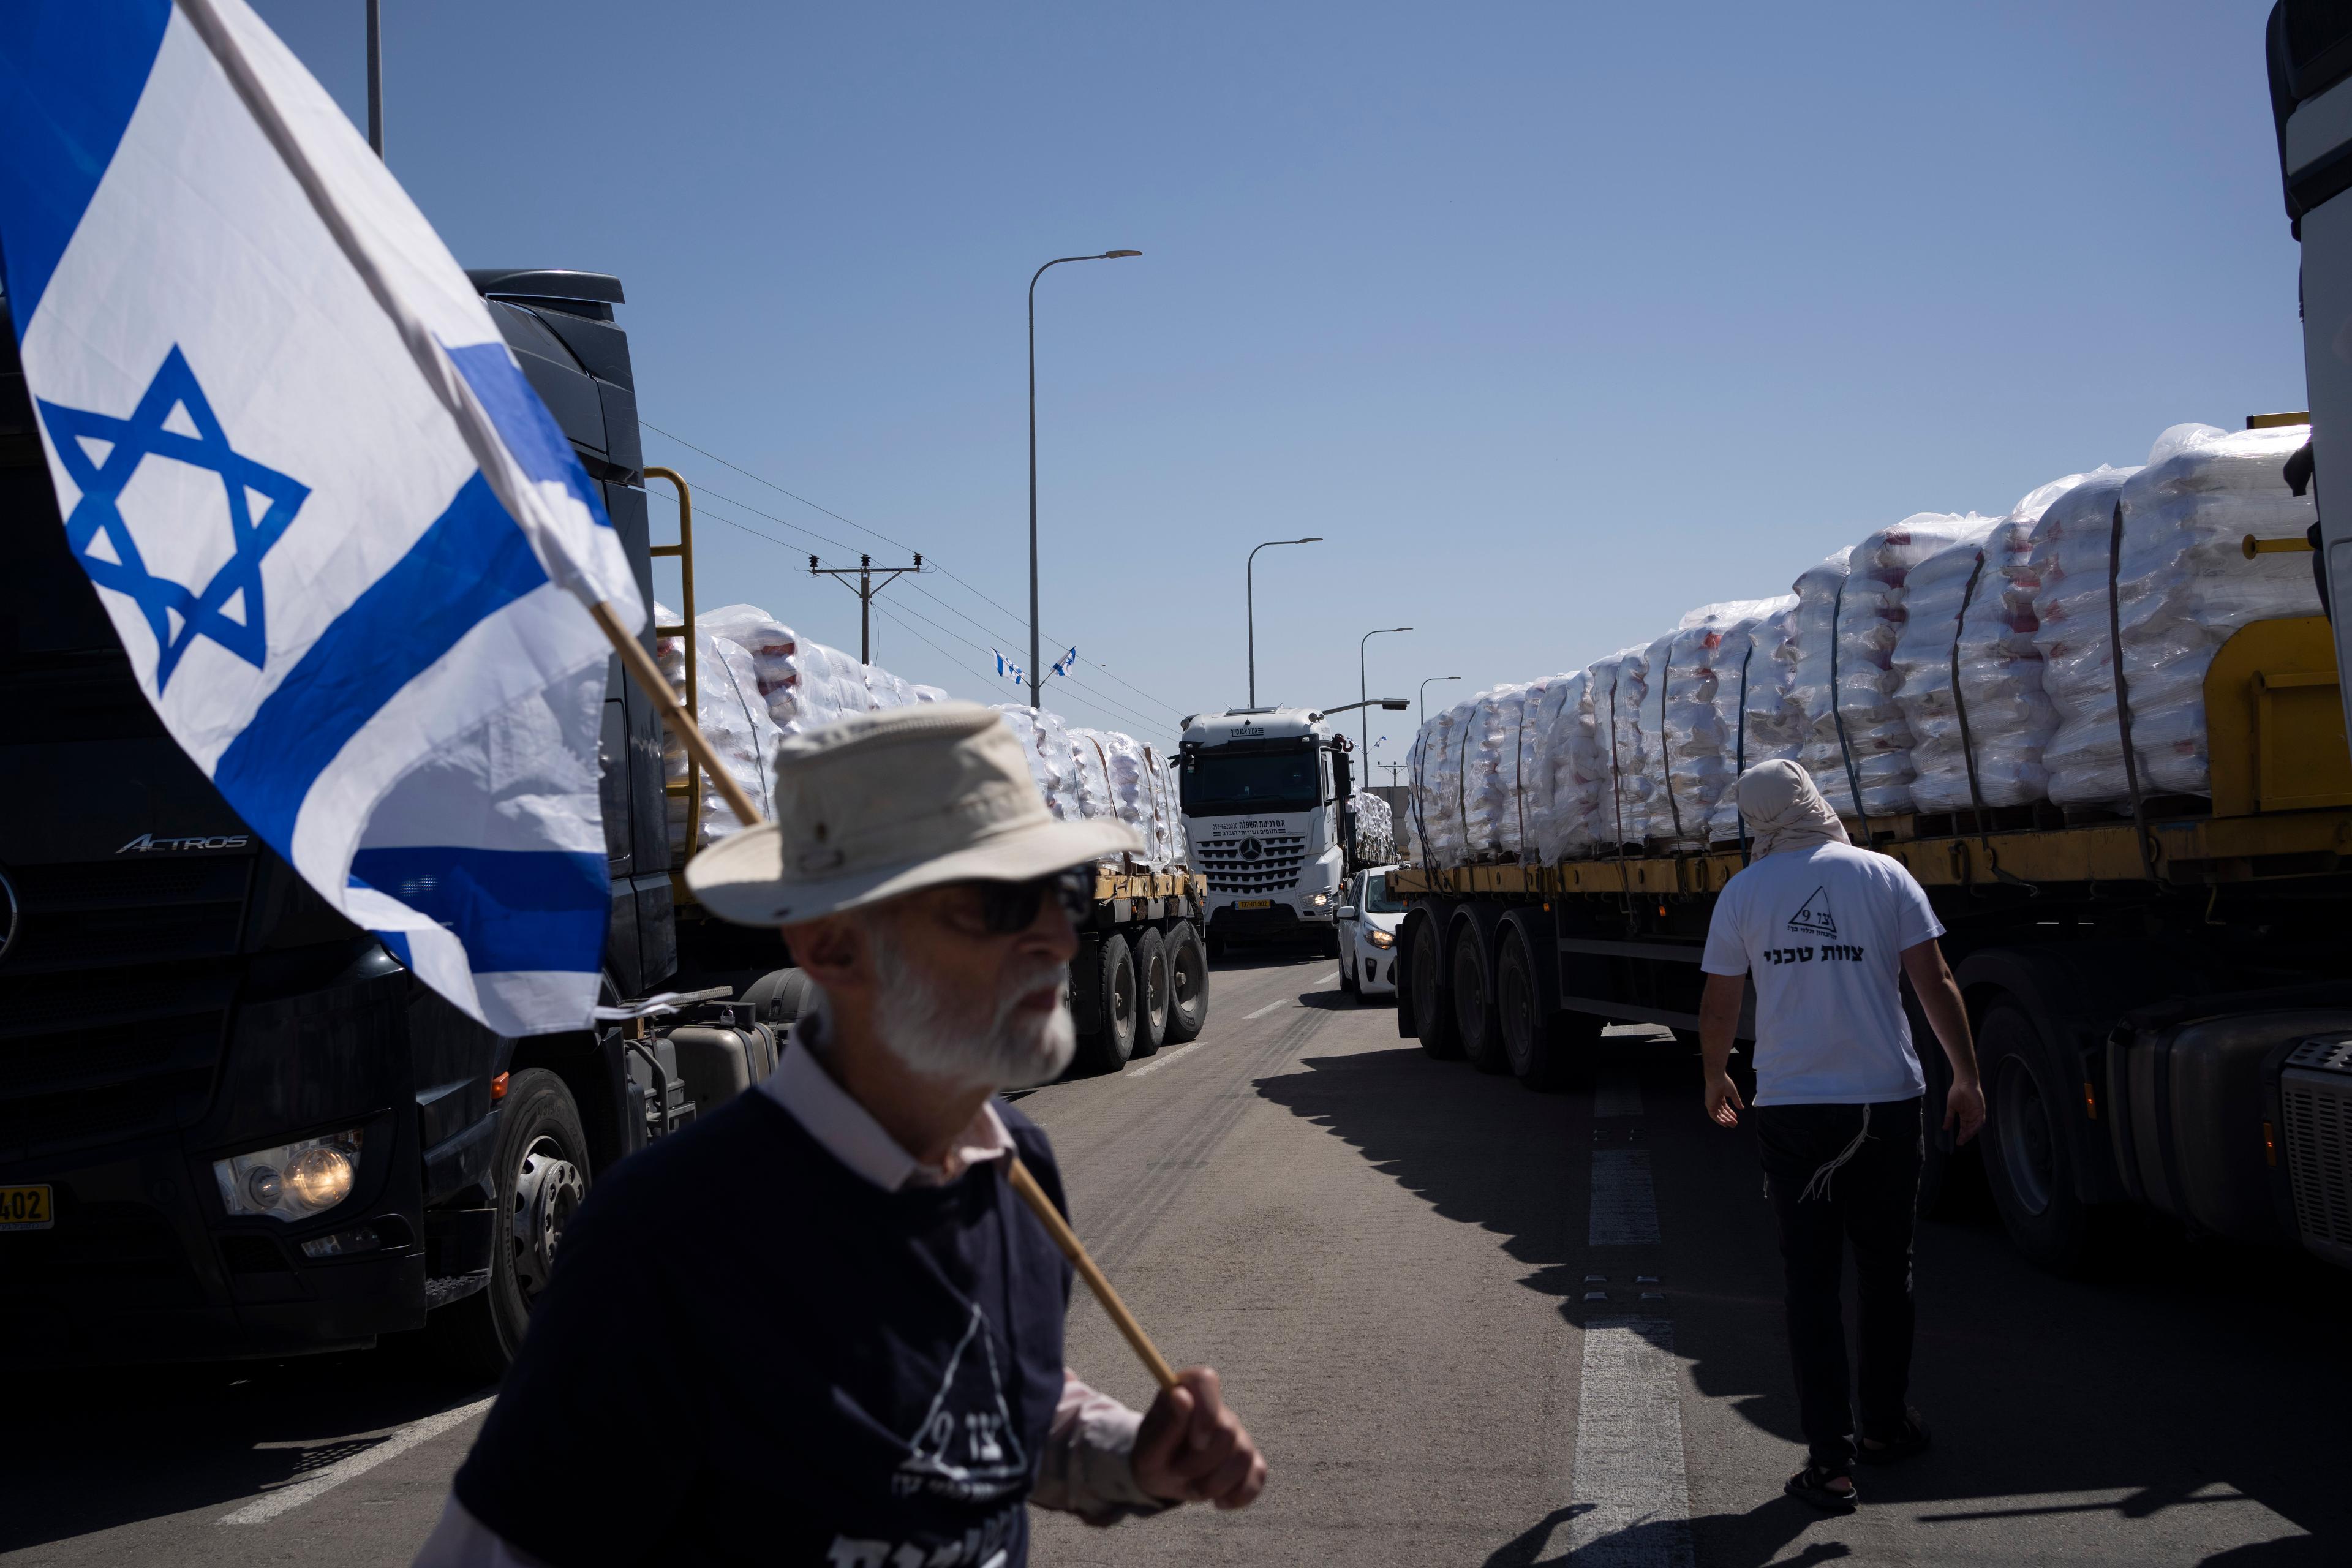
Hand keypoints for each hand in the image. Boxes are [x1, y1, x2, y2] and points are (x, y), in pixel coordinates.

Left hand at [1131, 1366, 1265, 1509]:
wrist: (1163, 1478)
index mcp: (1187, 1393)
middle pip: (1227, 1429)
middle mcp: (1217, 1409)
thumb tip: (1181, 1395)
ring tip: (1193, 1490)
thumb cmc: (1153, 1455)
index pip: (1206, 1380)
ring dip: (1215, 1483)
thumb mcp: (1150, 1447)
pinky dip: (1238, 1495)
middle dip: (1201, 1462)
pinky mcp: (1250, 1460)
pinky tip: (1219, 1501)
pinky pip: (1258, 1475)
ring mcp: (1237, 1434)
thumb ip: (1167, 1423)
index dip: (1205, 1410)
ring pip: (1243, 1455)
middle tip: (1178, 1473)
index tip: (1195, 1441)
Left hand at [1704, 1070, 1744, 1127]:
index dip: (1730, 1113)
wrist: (1717, 1079)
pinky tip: (1725, 1123)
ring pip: (1718, 1115)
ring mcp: (1712, 1103)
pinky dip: (1719, 1120)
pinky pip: (1713, 1115)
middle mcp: (1716, 1101)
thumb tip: (1742, 1108)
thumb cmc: (1725, 1083)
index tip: (1736, 1118)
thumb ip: (1737, 1101)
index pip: (1725, 1107)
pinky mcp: (1709, 1105)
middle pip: (1722, 1112)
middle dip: (1729, 1118)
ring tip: (1732, 1125)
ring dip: (1725, 1120)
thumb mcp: (1733, 1093)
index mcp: (1720, 1097)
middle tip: (1735, 1124)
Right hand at [1944, 1077, 1985, 1145]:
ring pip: (1975, 1127)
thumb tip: (1944, 1128)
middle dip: (1965, 1136)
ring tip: (1964, 1138)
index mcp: (1964, 1115)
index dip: (1961, 1135)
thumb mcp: (1951, 1107)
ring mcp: (1976, 1113)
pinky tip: (1972, 1131)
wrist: (1963, 1082)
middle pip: (1969, 1129)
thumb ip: (1949, 1118)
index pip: (1963, 1128)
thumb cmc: (1956, 1092)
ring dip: (1970, 1133)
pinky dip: (1976, 1126)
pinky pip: (1980, 1121)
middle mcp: (1971, 1116)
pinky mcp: (1981, 1110)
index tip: (1957, 1142)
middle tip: (1960, 1142)